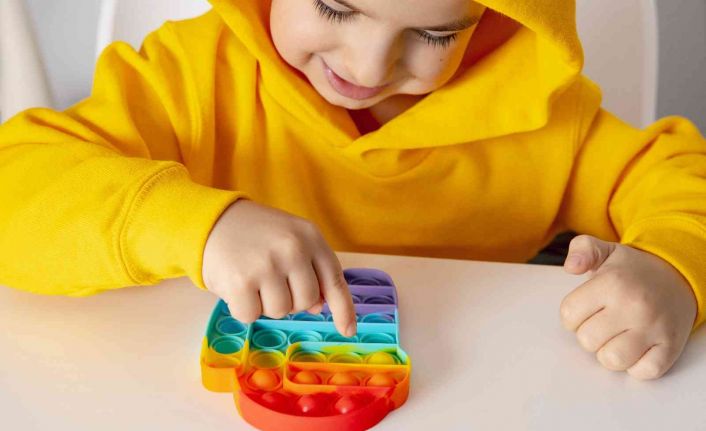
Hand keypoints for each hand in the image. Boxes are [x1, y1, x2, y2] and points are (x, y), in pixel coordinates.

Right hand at [202, 199, 356, 336]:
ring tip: (253, 279)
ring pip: (280, 312)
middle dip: (290, 299)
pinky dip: (243, 308)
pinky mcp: (241, 282)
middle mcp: (292, 248)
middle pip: (307, 301)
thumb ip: (310, 269)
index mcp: (310, 236)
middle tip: (271, 279)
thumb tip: (318, 307)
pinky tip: (237, 286)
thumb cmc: (255, 235)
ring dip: (265, 304)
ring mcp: (267, 265)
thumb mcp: (291, 239)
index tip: (348, 330)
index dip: (343, 310)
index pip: (334, 280)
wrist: (211, 221)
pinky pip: (251, 316)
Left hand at [560, 234, 696, 378]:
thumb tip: (571, 267)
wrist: (678, 277)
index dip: (572, 315)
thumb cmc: (632, 270)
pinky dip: (635, 365)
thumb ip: (581, 250)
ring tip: (616, 336)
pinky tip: (636, 347)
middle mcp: (633, 306)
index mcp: (612, 282)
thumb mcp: (605, 250)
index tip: (585, 309)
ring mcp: (654, 328)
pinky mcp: (670, 347)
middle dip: (588, 333)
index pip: (568, 314)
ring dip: (608, 352)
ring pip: (611, 360)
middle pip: (586, 340)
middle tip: (601, 321)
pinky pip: (642, 372)